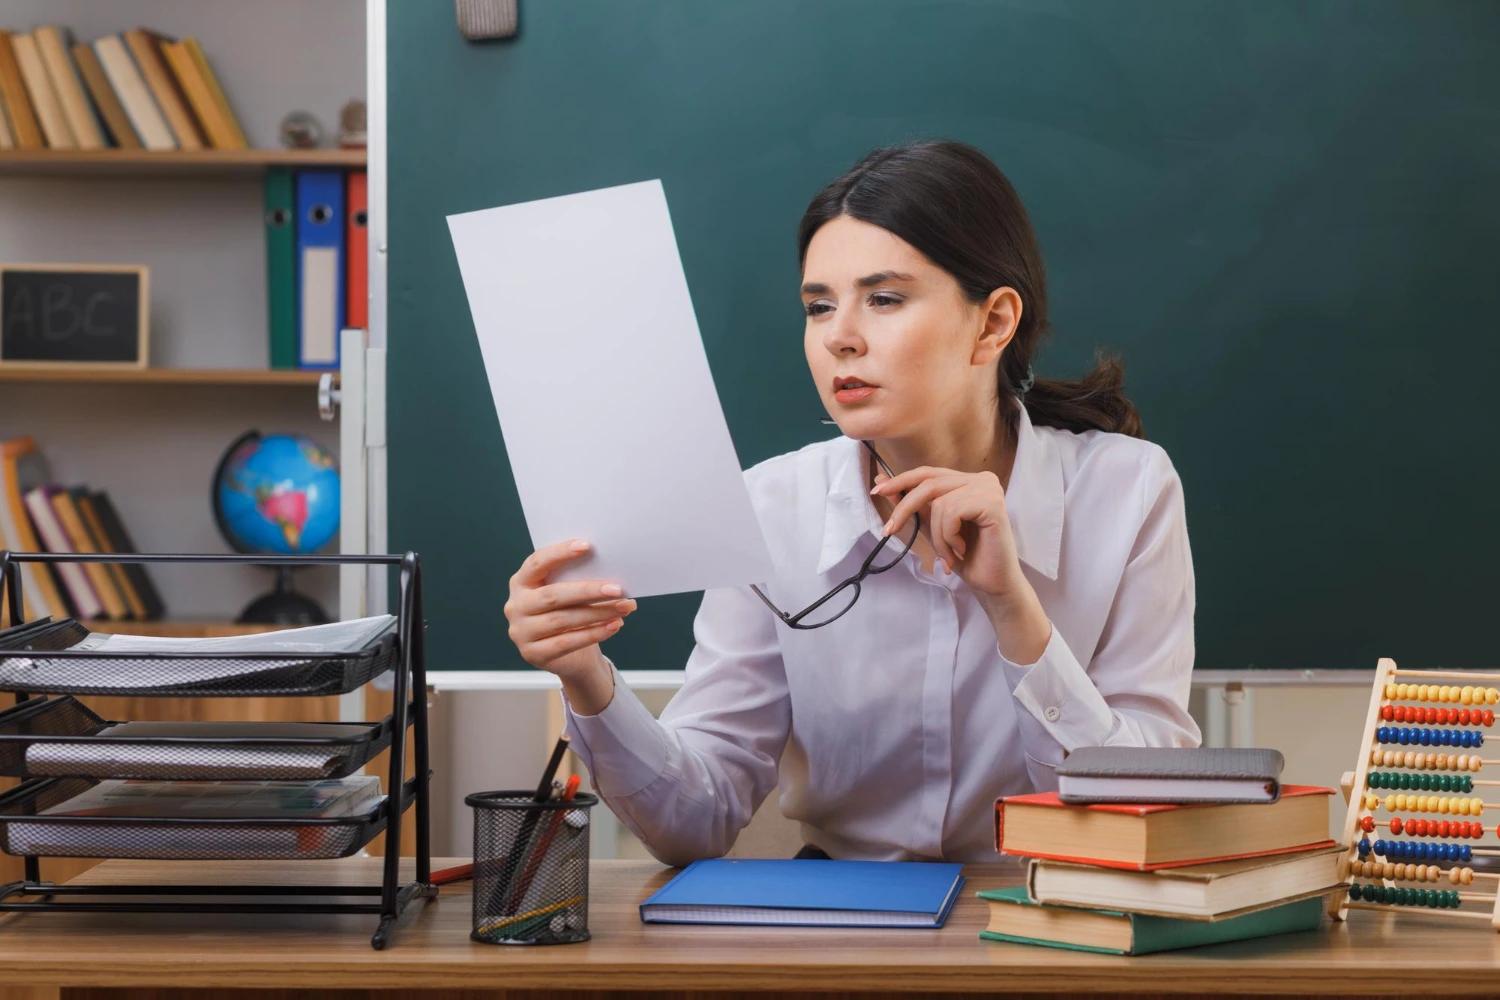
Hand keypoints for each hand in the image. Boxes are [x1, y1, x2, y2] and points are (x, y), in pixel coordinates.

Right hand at [504, 539, 636, 681]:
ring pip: (563, 620)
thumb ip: (579, 580)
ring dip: (598, 612)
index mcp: (521, 582)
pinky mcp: (533, 654)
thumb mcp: (571, 594)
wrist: (571, 656)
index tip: (587, 546)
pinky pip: (567, 642)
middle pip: (553, 595)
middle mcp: (515, 606)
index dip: (560, 553)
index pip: (537, 563)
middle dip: (588, 590)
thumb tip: (611, 574)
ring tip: (624, 607)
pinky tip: (615, 625)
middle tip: (617, 588)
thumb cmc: (571, 614)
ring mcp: (521, 632)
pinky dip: (594, 632)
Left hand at [870, 466, 1026, 598]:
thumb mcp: (932, 526)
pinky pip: (951, 512)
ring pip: (938, 503)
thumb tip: (882, 478)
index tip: (876, 490)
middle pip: (928, 484)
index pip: (928, 473)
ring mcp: (989, 489)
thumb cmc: (966, 557)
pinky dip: (948, 537)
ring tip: (948, 554)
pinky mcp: (993, 503)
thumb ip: (911, 503)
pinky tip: (961, 550)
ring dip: (936, 536)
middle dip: (905, 509)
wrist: (993, 584)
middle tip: (889, 530)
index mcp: (968, 481)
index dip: (900, 480)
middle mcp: (982, 479)